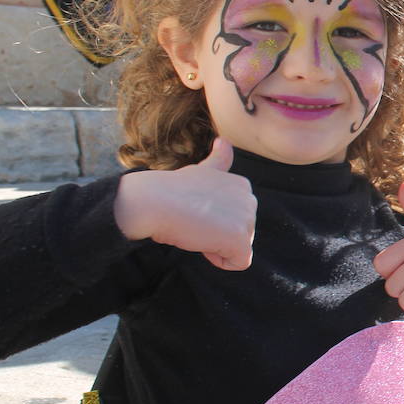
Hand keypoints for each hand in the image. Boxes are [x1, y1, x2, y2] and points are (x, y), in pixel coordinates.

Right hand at [113, 138, 256, 270]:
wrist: (152, 201)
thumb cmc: (171, 189)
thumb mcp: (200, 171)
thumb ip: (218, 162)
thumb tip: (224, 141)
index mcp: (243, 185)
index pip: (235, 218)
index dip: (212, 221)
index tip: (193, 211)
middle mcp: (250, 199)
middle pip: (239, 234)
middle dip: (216, 235)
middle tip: (193, 220)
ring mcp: (247, 218)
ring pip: (238, 248)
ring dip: (215, 246)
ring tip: (195, 228)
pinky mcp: (240, 238)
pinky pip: (239, 262)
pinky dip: (219, 260)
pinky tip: (202, 243)